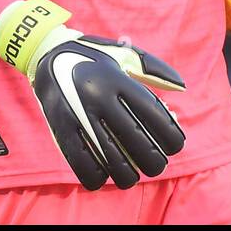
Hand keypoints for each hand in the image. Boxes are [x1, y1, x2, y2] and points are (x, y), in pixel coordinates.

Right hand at [0, 0, 185, 189]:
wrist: (47, 53)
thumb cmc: (95, 57)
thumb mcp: (124, 55)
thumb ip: (155, 70)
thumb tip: (183, 87)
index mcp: (118, 79)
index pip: (154, 116)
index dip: (171, 137)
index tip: (175, 146)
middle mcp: (100, 97)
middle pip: (138, 143)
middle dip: (154, 162)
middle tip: (156, 165)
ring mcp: (78, 114)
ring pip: (112, 160)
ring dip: (128, 175)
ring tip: (132, 175)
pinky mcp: (60, 128)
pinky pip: (82, 164)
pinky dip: (97, 177)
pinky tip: (104, 176)